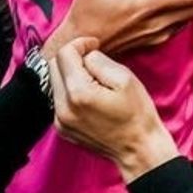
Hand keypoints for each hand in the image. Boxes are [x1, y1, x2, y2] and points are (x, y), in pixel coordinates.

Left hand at [48, 37, 177, 181]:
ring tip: (94, 80)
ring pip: (55, 82)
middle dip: (72, 57)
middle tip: (93, 60)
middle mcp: (63, 108)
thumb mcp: (124, 78)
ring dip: (70, 74)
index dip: (80, 44)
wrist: (138, 149)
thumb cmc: (137, 114)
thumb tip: (85, 55)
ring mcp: (60, 121)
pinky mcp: (62, 128)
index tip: (94, 45)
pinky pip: (59, 99)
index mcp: (78, 93)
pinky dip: (70, 91)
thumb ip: (98, 61)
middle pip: (54, 66)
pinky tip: (89, 96)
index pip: (64, 54)